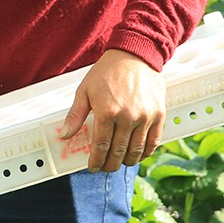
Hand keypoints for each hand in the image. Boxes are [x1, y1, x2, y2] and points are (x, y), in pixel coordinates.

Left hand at [59, 49, 164, 171]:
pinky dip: (145, 153)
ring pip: (136, 151)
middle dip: (110, 165)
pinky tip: (137, 155)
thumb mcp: (85, 91)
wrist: (135, 55)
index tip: (93, 167)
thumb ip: (75, 115)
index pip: (101, 146)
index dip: (96, 161)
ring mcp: (145, 117)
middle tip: (105, 167)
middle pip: (118, 152)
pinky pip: (153, 142)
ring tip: (119, 162)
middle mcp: (127, 117)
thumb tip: (64, 135)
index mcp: (107, 112)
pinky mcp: (159, 114)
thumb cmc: (107, 72)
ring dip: (126, 161)